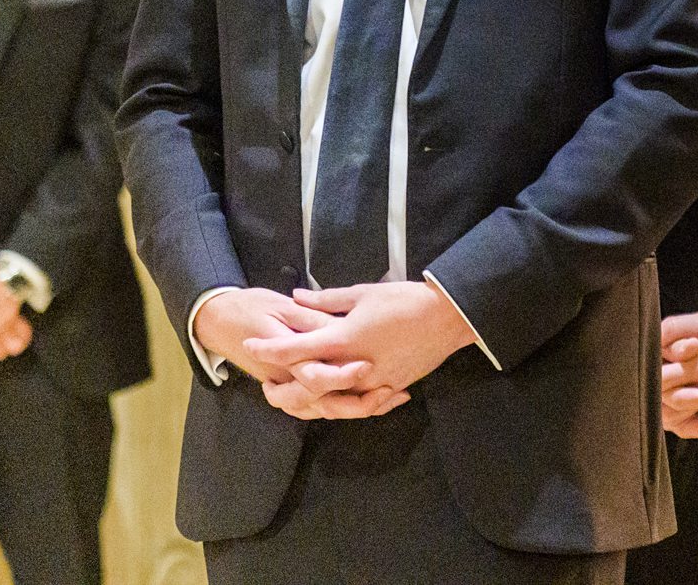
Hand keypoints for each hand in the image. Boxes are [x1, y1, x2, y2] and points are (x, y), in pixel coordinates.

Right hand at [194, 288, 382, 410]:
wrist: (217, 320)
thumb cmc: (249, 308)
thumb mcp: (280, 307)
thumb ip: (310, 319)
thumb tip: (338, 327)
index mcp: (281, 357)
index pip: (312, 375)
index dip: (340, 374)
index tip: (366, 366)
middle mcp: (284, 379)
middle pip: (320, 403)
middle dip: (356, 401)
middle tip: (388, 389)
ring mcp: (286, 387)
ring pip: (321, 411)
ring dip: (356, 408)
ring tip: (390, 396)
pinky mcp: (290, 388)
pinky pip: (318, 407)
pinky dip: (345, 406)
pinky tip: (374, 398)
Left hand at [240, 280, 471, 420]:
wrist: (447, 317)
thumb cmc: (404, 300)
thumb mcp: (363, 293)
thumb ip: (326, 301)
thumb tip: (296, 298)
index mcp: (342, 340)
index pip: (295, 349)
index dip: (268, 348)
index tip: (250, 345)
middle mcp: (352, 368)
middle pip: (306, 387)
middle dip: (282, 389)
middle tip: (266, 385)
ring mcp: (371, 383)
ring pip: (330, 403)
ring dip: (308, 403)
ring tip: (295, 397)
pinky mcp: (388, 389)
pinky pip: (359, 405)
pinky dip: (342, 404)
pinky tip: (334, 400)